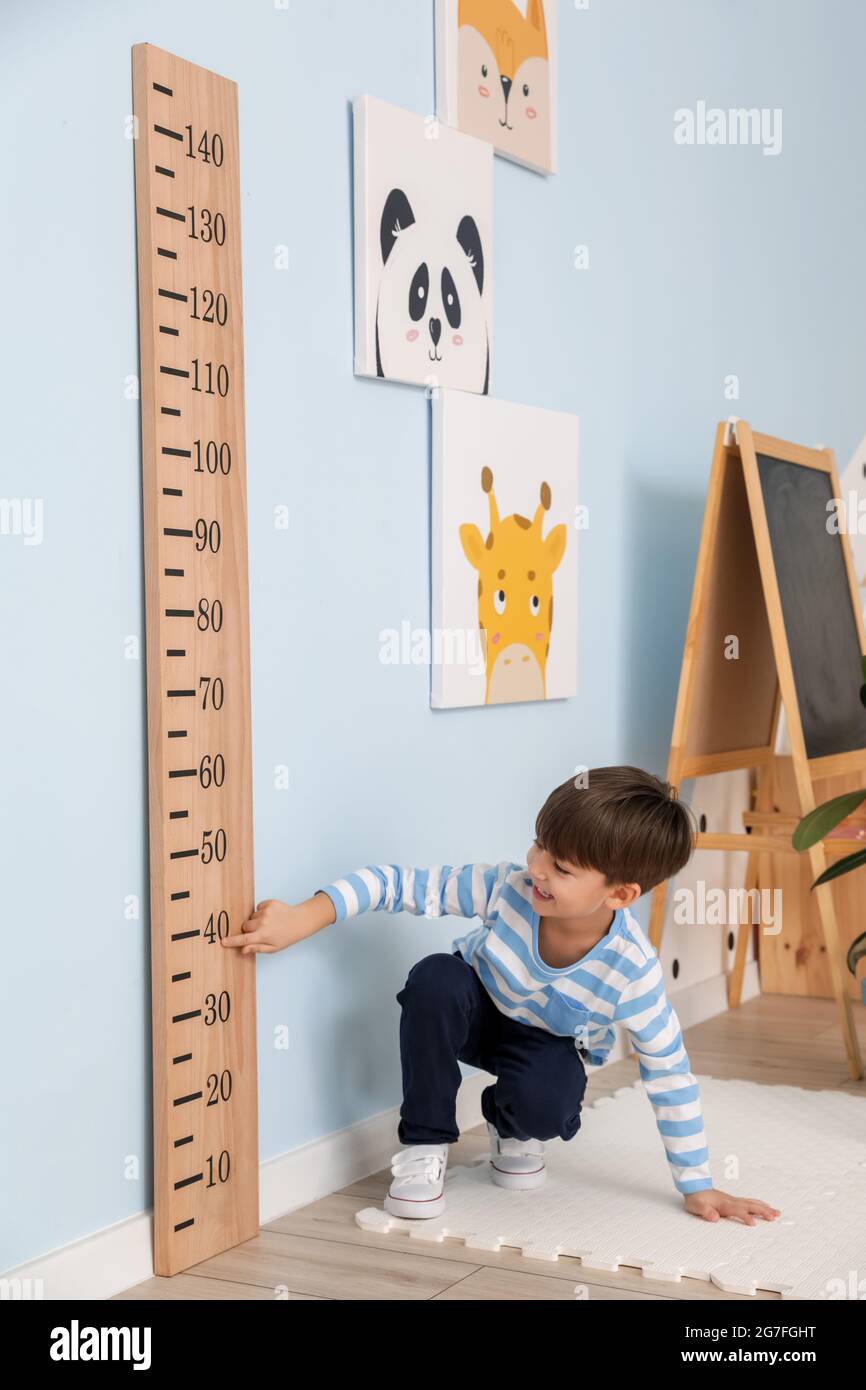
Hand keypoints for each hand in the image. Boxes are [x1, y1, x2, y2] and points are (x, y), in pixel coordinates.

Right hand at [221, 893, 335, 955]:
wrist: (300, 921)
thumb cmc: (286, 936)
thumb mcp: (273, 948)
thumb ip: (256, 948)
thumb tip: (242, 949)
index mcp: (263, 936)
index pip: (243, 939)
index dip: (232, 941)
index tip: (222, 941)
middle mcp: (263, 923)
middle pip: (245, 926)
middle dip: (249, 930)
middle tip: (261, 932)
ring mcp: (266, 911)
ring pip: (251, 917)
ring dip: (256, 921)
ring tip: (269, 924)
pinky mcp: (269, 903)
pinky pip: (258, 908)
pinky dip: (262, 912)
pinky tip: (272, 916)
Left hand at [683, 1188, 780, 1223]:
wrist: (694, 1187)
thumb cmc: (696, 1198)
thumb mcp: (696, 1206)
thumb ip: (705, 1211)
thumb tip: (714, 1217)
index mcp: (724, 1203)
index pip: (737, 1210)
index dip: (745, 1216)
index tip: (753, 1223)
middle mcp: (731, 1201)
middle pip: (749, 1205)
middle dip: (762, 1211)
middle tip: (774, 1217)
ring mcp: (733, 1200)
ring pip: (751, 1203)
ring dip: (764, 1208)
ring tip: (776, 1213)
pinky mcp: (734, 1201)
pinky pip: (749, 1202)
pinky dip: (759, 1204)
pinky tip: (766, 1207)